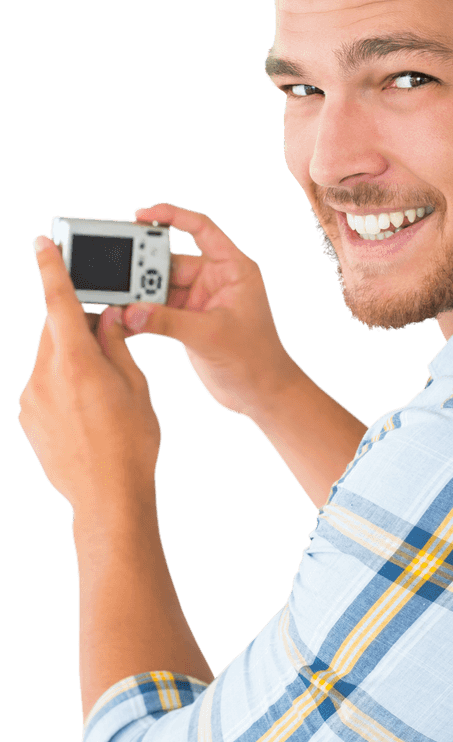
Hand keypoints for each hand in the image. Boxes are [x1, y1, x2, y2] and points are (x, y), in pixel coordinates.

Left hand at [18, 236, 160, 515]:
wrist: (107, 497)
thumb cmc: (132, 442)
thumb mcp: (136, 385)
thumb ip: (116, 345)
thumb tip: (107, 318)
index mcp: (76, 362)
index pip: (59, 302)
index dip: (51, 269)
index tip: (42, 244)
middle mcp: (44, 375)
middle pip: (55, 330)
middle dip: (78, 325)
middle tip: (106, 329)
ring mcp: (31, 398)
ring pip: (50, 358)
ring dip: (73, 358)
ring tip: (103, 387)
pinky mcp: (27, 418)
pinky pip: (43, 385)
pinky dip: (63, 383)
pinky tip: (88, 409)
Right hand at [121, 203, 295, 417]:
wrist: (260, 393)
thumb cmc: (255, 359)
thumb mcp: (212, 336)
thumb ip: (170, 322)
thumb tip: (130, 312)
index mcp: (233, 269)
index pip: (202, 229)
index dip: (172, 217)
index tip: (141, 214)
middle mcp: (215, 279)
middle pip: (170, 261)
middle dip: (142, 266)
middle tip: (115, 273)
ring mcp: (199, 299)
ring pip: (158, 286)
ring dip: (136, 295)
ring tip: (112, 301)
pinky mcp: (186, 320)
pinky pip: (155, 309)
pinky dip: (139, 314)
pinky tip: (119, 320)